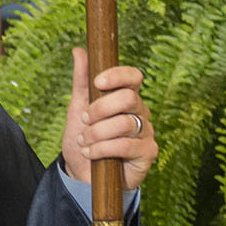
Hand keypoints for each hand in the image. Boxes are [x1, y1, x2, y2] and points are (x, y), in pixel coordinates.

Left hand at [62, 46, 156, 190]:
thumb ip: (81, 80)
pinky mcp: (147, 153)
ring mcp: (146, 132)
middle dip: (100, 110)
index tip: (97, 83)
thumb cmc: (84, 139)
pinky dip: (103, 149)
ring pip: (125, 123)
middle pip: (128, 98)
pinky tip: (91, 153)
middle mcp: (140, 112)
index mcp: (126, 97)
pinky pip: (127, 145)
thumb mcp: (77, 108)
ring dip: (97, 133)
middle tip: (84, 120)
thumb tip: (79, 50)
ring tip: (84, 141)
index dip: (117, 76)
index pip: (133, 77)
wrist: (83, 175)